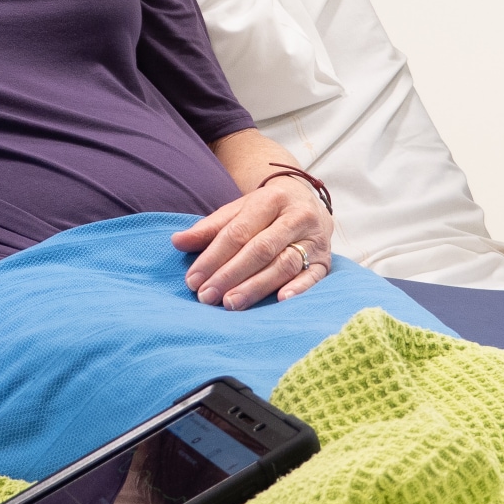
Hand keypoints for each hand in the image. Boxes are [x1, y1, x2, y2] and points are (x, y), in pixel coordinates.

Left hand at [172, 175, 333, 309]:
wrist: (306, 201)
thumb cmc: (265, 211)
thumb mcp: (237, 211)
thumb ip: (209, 228)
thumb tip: (177, 242)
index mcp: (271, 199)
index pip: (238, 232)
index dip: (213, 257)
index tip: (193, 280)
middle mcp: (297, 217)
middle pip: (261, 249)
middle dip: (231, 274)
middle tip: (207, 296)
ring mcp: (315, 238)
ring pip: (284, 264)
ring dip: (256, 287)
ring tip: (231, 303)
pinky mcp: (326, 260)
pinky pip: (314, 276)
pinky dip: (299, 288)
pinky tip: (281, 301)